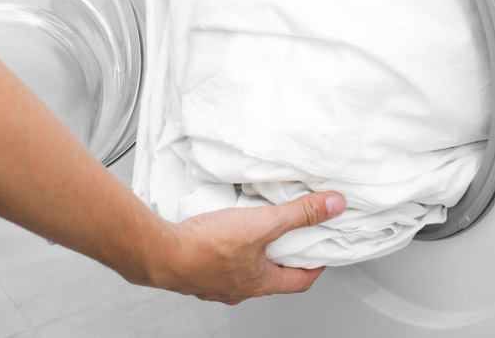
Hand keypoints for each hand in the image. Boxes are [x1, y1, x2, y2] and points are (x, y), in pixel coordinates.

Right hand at [150, 192, 345, 303]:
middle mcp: (238, 289)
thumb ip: (299, 214)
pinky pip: (217, 262)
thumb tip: (332, 206)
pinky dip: (225, 249)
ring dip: (251, 253)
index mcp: (260, 282)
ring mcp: (215, 283)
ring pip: (242, 270)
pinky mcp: (195, 271)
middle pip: (270, 276)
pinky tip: (219, 232)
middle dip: (281, 257)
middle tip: (289, 238)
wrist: (162, 251)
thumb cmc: (206, 246)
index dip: (314, 267)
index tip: (320, 254)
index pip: (299, 281)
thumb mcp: (263, 224)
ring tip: (253, 230)